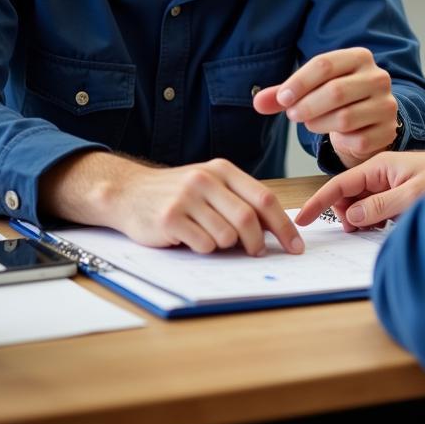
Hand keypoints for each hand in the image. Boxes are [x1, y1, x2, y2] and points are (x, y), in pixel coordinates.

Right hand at [40, 151, 303, 255]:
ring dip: (223, 246)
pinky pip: (203, 245)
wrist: (129, 192)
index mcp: (223, 170)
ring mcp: (187, 198)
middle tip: (257, 254)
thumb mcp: (211, 185)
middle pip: (248, 220)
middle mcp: (207, 179)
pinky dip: (203, 248)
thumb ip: (240, 200)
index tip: (295, 247)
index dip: (283, 226)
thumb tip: (276, 230)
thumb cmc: (178, 192)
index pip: (264, 199)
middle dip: (257, 244)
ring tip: (208, 235)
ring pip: (226, 236)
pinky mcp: (170, 218)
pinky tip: (190, 238)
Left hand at [252, 47, 397, 167]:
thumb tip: (257, 103)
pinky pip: (356, 139)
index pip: (325, 64)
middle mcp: (378, 77)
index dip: (299, 82)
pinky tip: (335, 135)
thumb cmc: (338, 99)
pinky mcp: (387, 130)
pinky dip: (339, 141)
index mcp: (360, 57)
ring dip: (318, 124)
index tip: (282, 99)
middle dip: (306, 106)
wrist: (371, 119)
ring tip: (310, 123)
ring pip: (344, 117)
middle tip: (292, 114)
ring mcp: (386, 105)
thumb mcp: (312, 89)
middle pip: (335, 91)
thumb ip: (284, 94)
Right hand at [296, 151, 424, 230]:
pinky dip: (374, 220)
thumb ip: (381, 205)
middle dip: (345, 213)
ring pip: (360, 204)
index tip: (302, 219)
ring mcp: (389, 185)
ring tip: (377, 227)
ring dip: (361, 218)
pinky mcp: (397, 196)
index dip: (319, 201)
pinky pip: (375, 210)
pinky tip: (386, 227)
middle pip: (347, 195)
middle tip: (357, 230)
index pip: (340, 183)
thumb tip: (352, 215)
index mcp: (380, 165)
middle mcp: (382, 173)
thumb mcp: (413, 195)